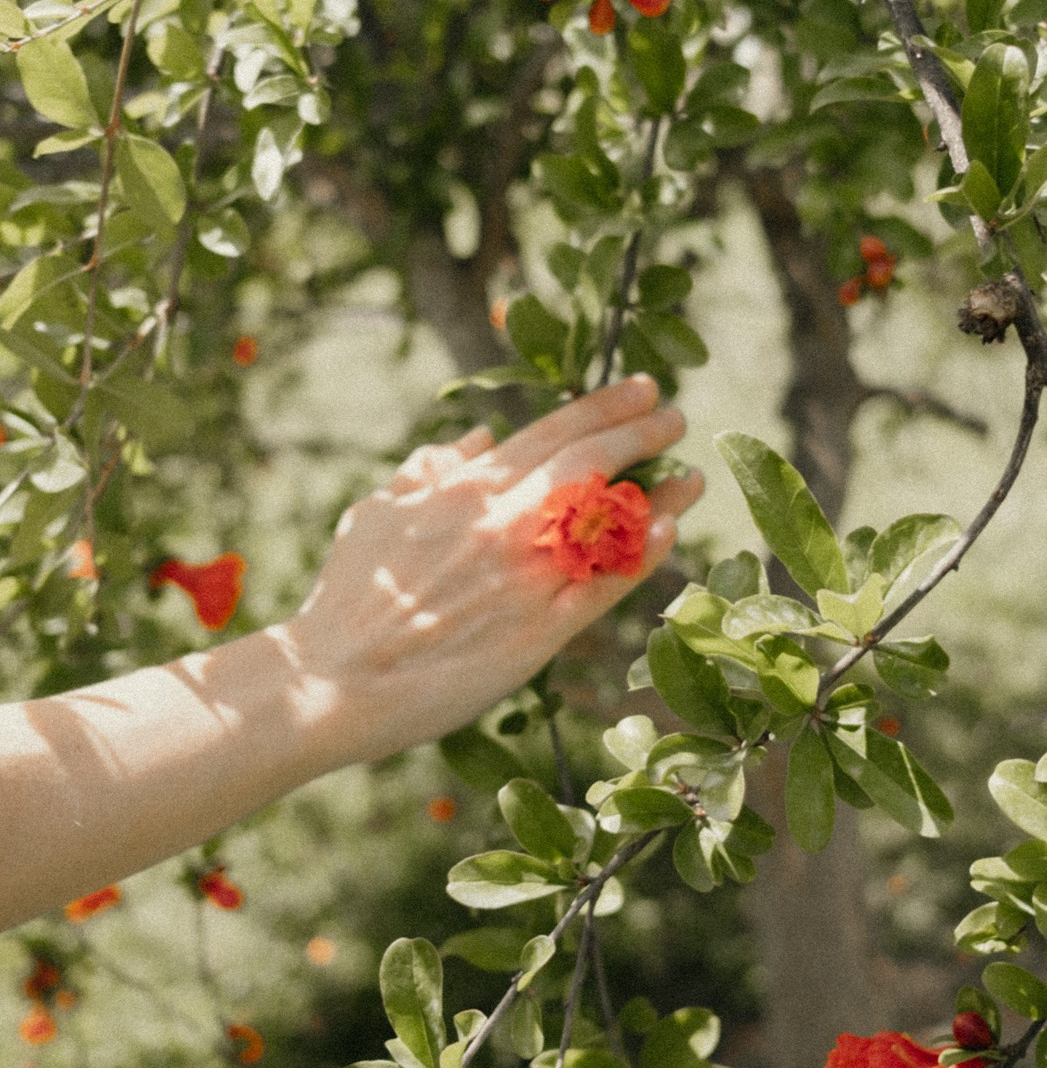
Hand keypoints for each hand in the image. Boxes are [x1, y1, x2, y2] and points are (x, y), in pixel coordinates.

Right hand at [281, 375, 701, 767]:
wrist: (333, 678)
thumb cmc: (348, 597)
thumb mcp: (378, 512)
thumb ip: (428, 470)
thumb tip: (476, 438)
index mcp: (468, 488)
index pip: (553, 430)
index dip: (605, 405)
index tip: (643, 389)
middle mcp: (505, 521)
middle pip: (591, 460)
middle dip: (642, 430)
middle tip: (675, 415)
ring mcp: (528, 575)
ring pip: (610, 519)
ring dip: (659, 494)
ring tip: (692, 478)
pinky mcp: (540, 633)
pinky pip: (604, 585)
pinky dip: (641, 556)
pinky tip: (671, 533)